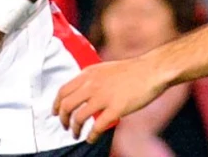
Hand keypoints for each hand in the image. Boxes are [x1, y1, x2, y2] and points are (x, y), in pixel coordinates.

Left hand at [54, 58, 170, 141]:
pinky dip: (91, 135)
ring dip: (75, 129)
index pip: (63, 91)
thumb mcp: (105, 68)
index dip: (56, 104)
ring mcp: (103, 97)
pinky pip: (97, 127)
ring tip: (76, 135)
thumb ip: (92, 79)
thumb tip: (82, 92)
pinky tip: (91, 139)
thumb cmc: (132, 70)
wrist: (152, 70)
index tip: (55, 113)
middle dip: (63, 119)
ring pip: (78, 117)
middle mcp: (92, 84)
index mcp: (89, 73)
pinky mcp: (115, 108)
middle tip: (65, 127)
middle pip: (66, 105)